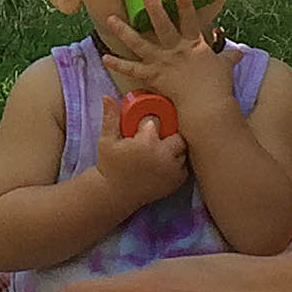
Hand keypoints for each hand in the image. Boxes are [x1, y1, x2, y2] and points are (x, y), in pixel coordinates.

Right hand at [92, 94, 190, 209]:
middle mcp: (164, 156)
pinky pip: (185, 164)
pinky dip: (177, 161)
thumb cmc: (109, 165)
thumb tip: (108, 96)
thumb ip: (111, 117)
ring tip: (159, 150)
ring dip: (174, 147)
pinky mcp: (177, 182)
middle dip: (168, 133)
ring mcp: (172, 170)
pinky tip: (164, 161)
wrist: (114, 195)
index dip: (149, 123)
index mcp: (147, 143)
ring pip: (183, 148)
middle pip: (178, 133)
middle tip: (154, 139)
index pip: (156, 121)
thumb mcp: (106, 140)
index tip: (142, 128)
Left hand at [98, 0, 231, 117]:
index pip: (190, 21)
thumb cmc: (217, 87)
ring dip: (124, 31)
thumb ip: (229, 57)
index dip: (185, 7)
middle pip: (163, 26)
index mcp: (194, 46)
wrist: (207, 107)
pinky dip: (118, 64)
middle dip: (155, 10)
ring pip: (140, 43)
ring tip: (111, 19)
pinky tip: (105, 57)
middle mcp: (176, 50)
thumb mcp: (224, 68)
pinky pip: (132, 69)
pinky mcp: (152, 76)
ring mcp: (162, 63)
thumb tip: (240, 52)